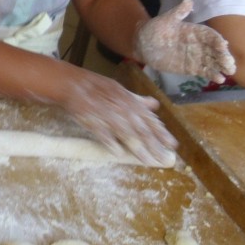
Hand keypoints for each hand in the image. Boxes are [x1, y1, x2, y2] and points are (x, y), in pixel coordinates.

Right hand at [62, 72, 176, 166]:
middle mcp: (121, 107)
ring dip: (137, 148)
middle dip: (154, 145)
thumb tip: (154, 105)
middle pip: (140, 129)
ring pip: (125, 133)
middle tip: (164, 159)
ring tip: (148, 161)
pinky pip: (102, 132)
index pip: (148, 118)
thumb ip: (137, 100)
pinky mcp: (91, 118)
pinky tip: (118, 153)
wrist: (71, 83)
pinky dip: (110, 142)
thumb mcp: (119, 90)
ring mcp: (106, 113)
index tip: (173, 145)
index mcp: (129, 101)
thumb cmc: (95, 87)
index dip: (161, 132)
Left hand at [134, 0, 235, 82]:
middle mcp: (199, 44)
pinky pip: (203, 71)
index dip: (217, 40)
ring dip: (221, 66)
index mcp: (195, 31)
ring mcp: (196, 57)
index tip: (223, 45)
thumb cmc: (154, 30)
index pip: (209, 35)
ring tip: (230, 72)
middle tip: (230, 63)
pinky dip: (212, 75)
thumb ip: (177, 13)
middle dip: (223, 56)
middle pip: (215, 50)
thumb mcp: (164, 20)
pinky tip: (219, 79)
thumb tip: (188, 0)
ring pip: (212, 61)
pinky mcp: (191, 68)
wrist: (142, 46)